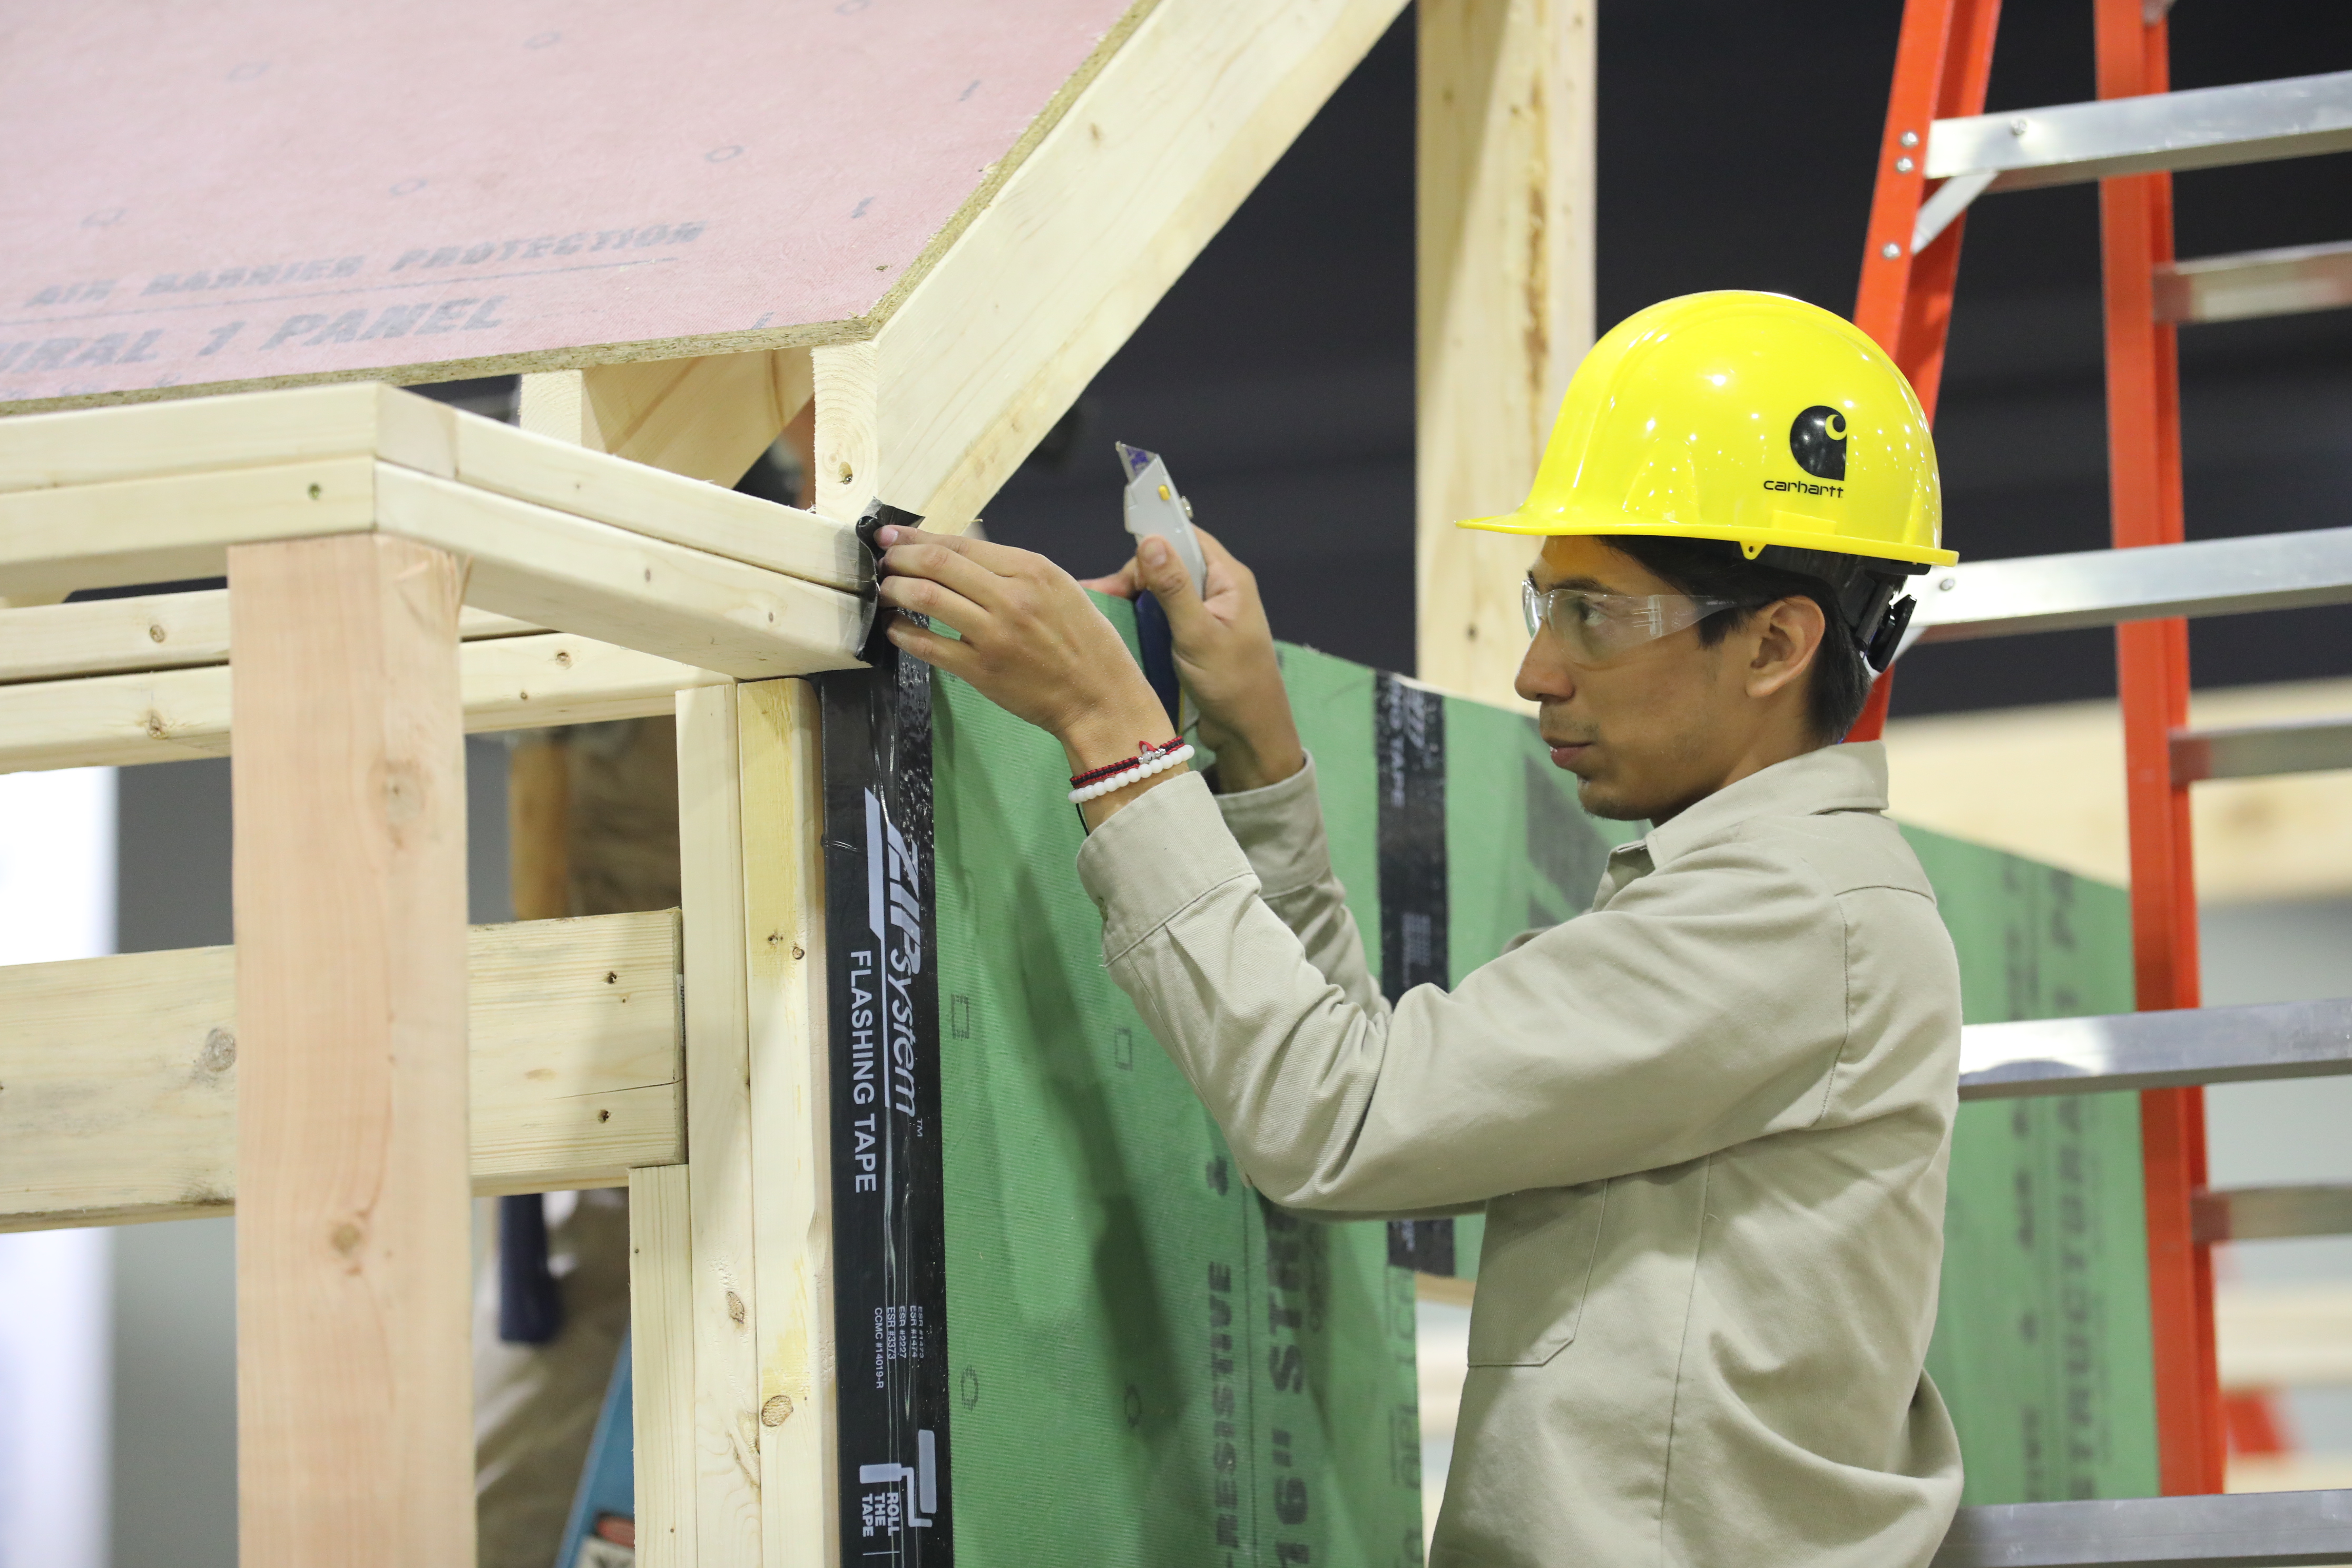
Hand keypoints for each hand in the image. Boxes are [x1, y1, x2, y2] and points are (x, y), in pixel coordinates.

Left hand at [873, 526, 1182, 825]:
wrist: (1100, 698)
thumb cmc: (1086, 644)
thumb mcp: (1061, 588)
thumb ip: (1014, 570)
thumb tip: (962, 555)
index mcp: (1033, 570)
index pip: (961, 543)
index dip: (919, 537)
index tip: (894, 536)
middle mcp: (1012, 596)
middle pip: (937, 564)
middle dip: (899, 558)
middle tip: (882, 562)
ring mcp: (994, 634)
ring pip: (926, 598)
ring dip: (895, 590)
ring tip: (884, 591)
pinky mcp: (981, 669)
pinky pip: (928, 646)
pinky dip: (903, 634)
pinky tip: (894, 629)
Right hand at [1082, 527, 1303, 792]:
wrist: (1249, 733)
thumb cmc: (1232, 684)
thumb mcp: (1198, 634)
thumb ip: (1174, 589)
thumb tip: (1151, 541)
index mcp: (1229, 579)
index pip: (1187, 538)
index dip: (1154, 544)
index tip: (1123, 569)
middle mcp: (1220, 590)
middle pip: (1171, 563)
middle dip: (1137, 577)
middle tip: (1104, 598)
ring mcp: (1209, 614)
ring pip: (1165, 591)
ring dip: (1136, 599)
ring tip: (1103, 611)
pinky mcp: (1198, 636)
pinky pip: (1167, 615)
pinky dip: (1144, 619)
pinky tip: (1120, 628)